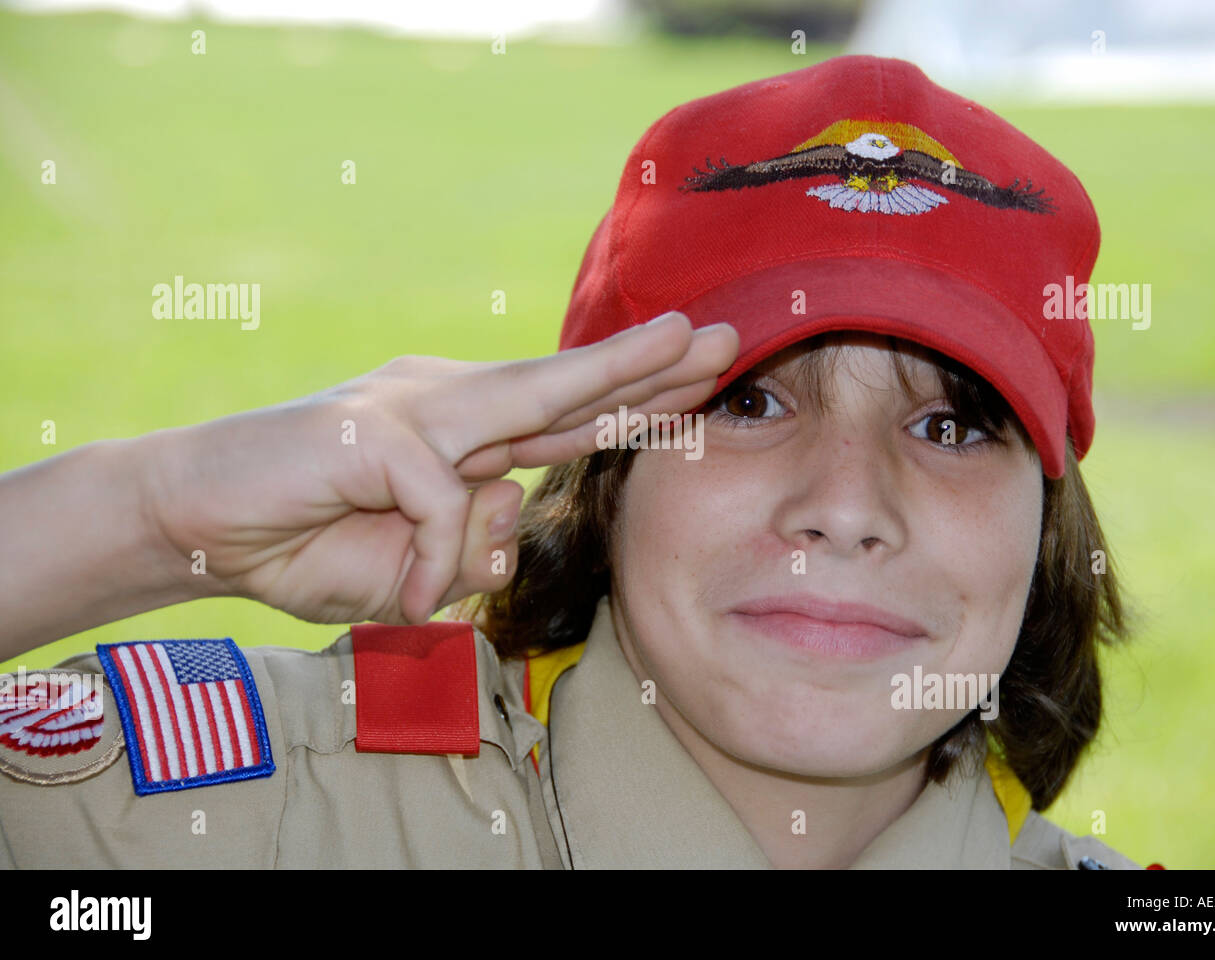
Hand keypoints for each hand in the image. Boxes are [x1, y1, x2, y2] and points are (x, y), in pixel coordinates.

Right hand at [144, 313, 737, 625]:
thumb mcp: (409, 564)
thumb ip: (465, 545)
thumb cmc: (306, 539)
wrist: (195, 520)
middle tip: (720, 337)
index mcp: (459, 430)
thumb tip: (507, 520)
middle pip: (562, 386)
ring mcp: (408, 410)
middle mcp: (443, 403)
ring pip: (525, 395)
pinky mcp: (370, 436)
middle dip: (648, 365)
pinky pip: (439, 512)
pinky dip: (423, 567)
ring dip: (610, 372)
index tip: (697, 388)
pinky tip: (397, 596)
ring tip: (683, 345)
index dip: (632, 403)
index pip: (561, 416)